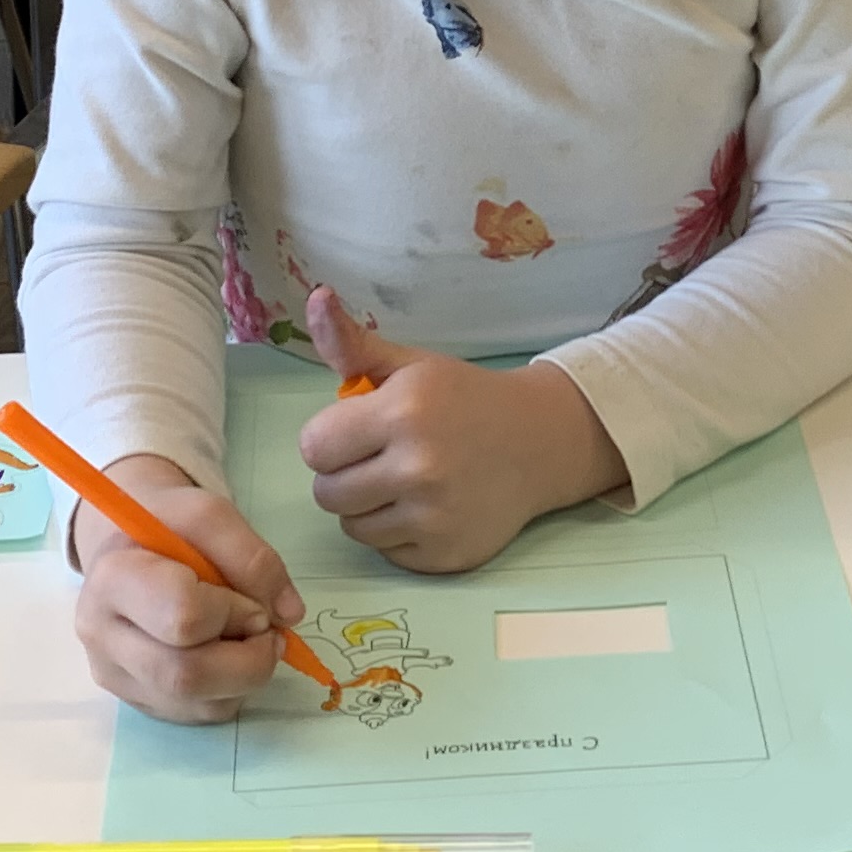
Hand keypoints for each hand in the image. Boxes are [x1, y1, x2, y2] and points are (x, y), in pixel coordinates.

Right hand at [69, 455, 301, 722]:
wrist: (130, 546)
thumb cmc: (169, 529)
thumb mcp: (210, 515)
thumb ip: (253, 557)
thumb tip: (288, 615)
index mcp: (113, 580)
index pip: (183, 617)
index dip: (234, 613)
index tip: (252, 600)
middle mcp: (102, 635)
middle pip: (185, 675)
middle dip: (247, 659)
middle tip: (264, 630)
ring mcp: (114, 675)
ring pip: (194, 703)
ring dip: (243, 677)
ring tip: (248, 641)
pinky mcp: (134, 700)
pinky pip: (195, 714)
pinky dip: (229, 691)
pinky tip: (227, 657)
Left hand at [292, 287, 625, 572]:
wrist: (538, 442)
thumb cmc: (463, 399)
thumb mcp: (410, 365)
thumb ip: (352, 342)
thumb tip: (316, 296)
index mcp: (403, 412)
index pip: (313, 447)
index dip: (329, 438)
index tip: (358, 430)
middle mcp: (418, 467)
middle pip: (326, 493)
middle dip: (344, 474)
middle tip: (380, 456)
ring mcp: (434, 517)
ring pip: (352, 527)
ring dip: (368, 507)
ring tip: (403, 481)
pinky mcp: (445, 555)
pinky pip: (386, 552)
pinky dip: (398, 533)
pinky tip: (428, 507)